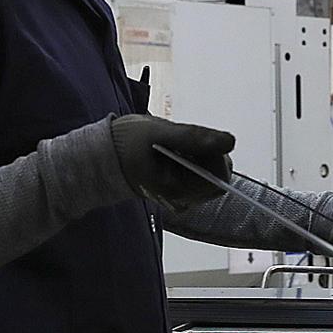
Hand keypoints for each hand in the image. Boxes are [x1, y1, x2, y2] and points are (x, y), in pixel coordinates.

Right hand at [110, 114, 235, 212]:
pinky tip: (173, 153)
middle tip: (181, 142)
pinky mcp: (181, 191)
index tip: (194, 139)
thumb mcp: (158, 132)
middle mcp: (183, 200)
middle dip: (208, 154)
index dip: (215, 154)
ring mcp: (183, 197)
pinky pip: (200, 174)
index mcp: (177, 190)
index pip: (219, 177)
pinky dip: (194, 159)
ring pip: (211, 173)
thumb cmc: (124, 145)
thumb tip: (231, 141)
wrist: (101, 160)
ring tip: (174, 148)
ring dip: (201, 155)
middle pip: (218, 176)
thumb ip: (194, 137)